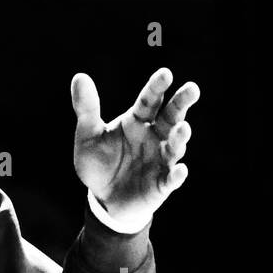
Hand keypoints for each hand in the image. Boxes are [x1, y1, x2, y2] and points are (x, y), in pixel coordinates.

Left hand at [71, 67, 199, 230]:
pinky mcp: (161, 185)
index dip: (157, 87)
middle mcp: (154, 137)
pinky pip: (171, 179)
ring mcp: (161, 160)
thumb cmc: (98, 163)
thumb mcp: (88, 135)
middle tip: (193, 89)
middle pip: (171, 117)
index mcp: (137, 121)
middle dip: (182, 103)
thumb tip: (79, 76)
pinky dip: (177, 175)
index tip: (165, 73)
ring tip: (183, 129)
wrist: (102, 199)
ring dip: (180, 137)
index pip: (149, 100)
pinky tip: (180, 170)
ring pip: (175, 146)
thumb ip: (86, 108)